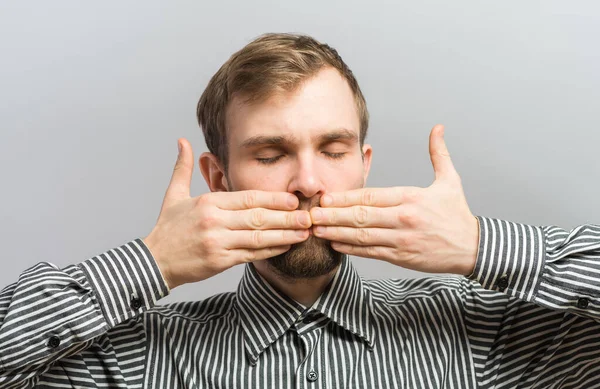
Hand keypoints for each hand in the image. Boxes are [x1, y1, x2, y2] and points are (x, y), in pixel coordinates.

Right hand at [143, 139, 310, 288]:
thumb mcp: (174, 196)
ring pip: (258, 237)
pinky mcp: (220, 261)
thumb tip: (182, 141)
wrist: (153, 261)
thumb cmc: (167, 229)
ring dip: (284, 234)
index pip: (247, 198)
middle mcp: (214, 221)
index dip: (273, 198)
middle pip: (258, 217)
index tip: (292, 199)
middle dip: (286, 217)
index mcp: (208, 202)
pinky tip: (285, 246)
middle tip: (309, 216)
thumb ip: (183, 168)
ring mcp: (218, 242)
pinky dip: (270, 251)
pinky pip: (251, 254)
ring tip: (304, 232)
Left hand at [310, 124, 478, 275]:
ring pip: (362, 236)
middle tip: (311, 214)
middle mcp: (404, 219)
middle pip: (361, 217)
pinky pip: (371, 252)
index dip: (345, 198)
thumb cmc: (457, 214)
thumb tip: (438, 128)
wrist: (472, 248)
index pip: (371, 197)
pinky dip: (351, 249)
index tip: (325, 197)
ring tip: (316, 229)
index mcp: (411, 198)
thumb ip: (438, 154)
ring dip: (336, 233)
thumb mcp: (450, 181)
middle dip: (333, 216)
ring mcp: (401, 240)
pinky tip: (335, 244)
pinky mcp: (402, 256)